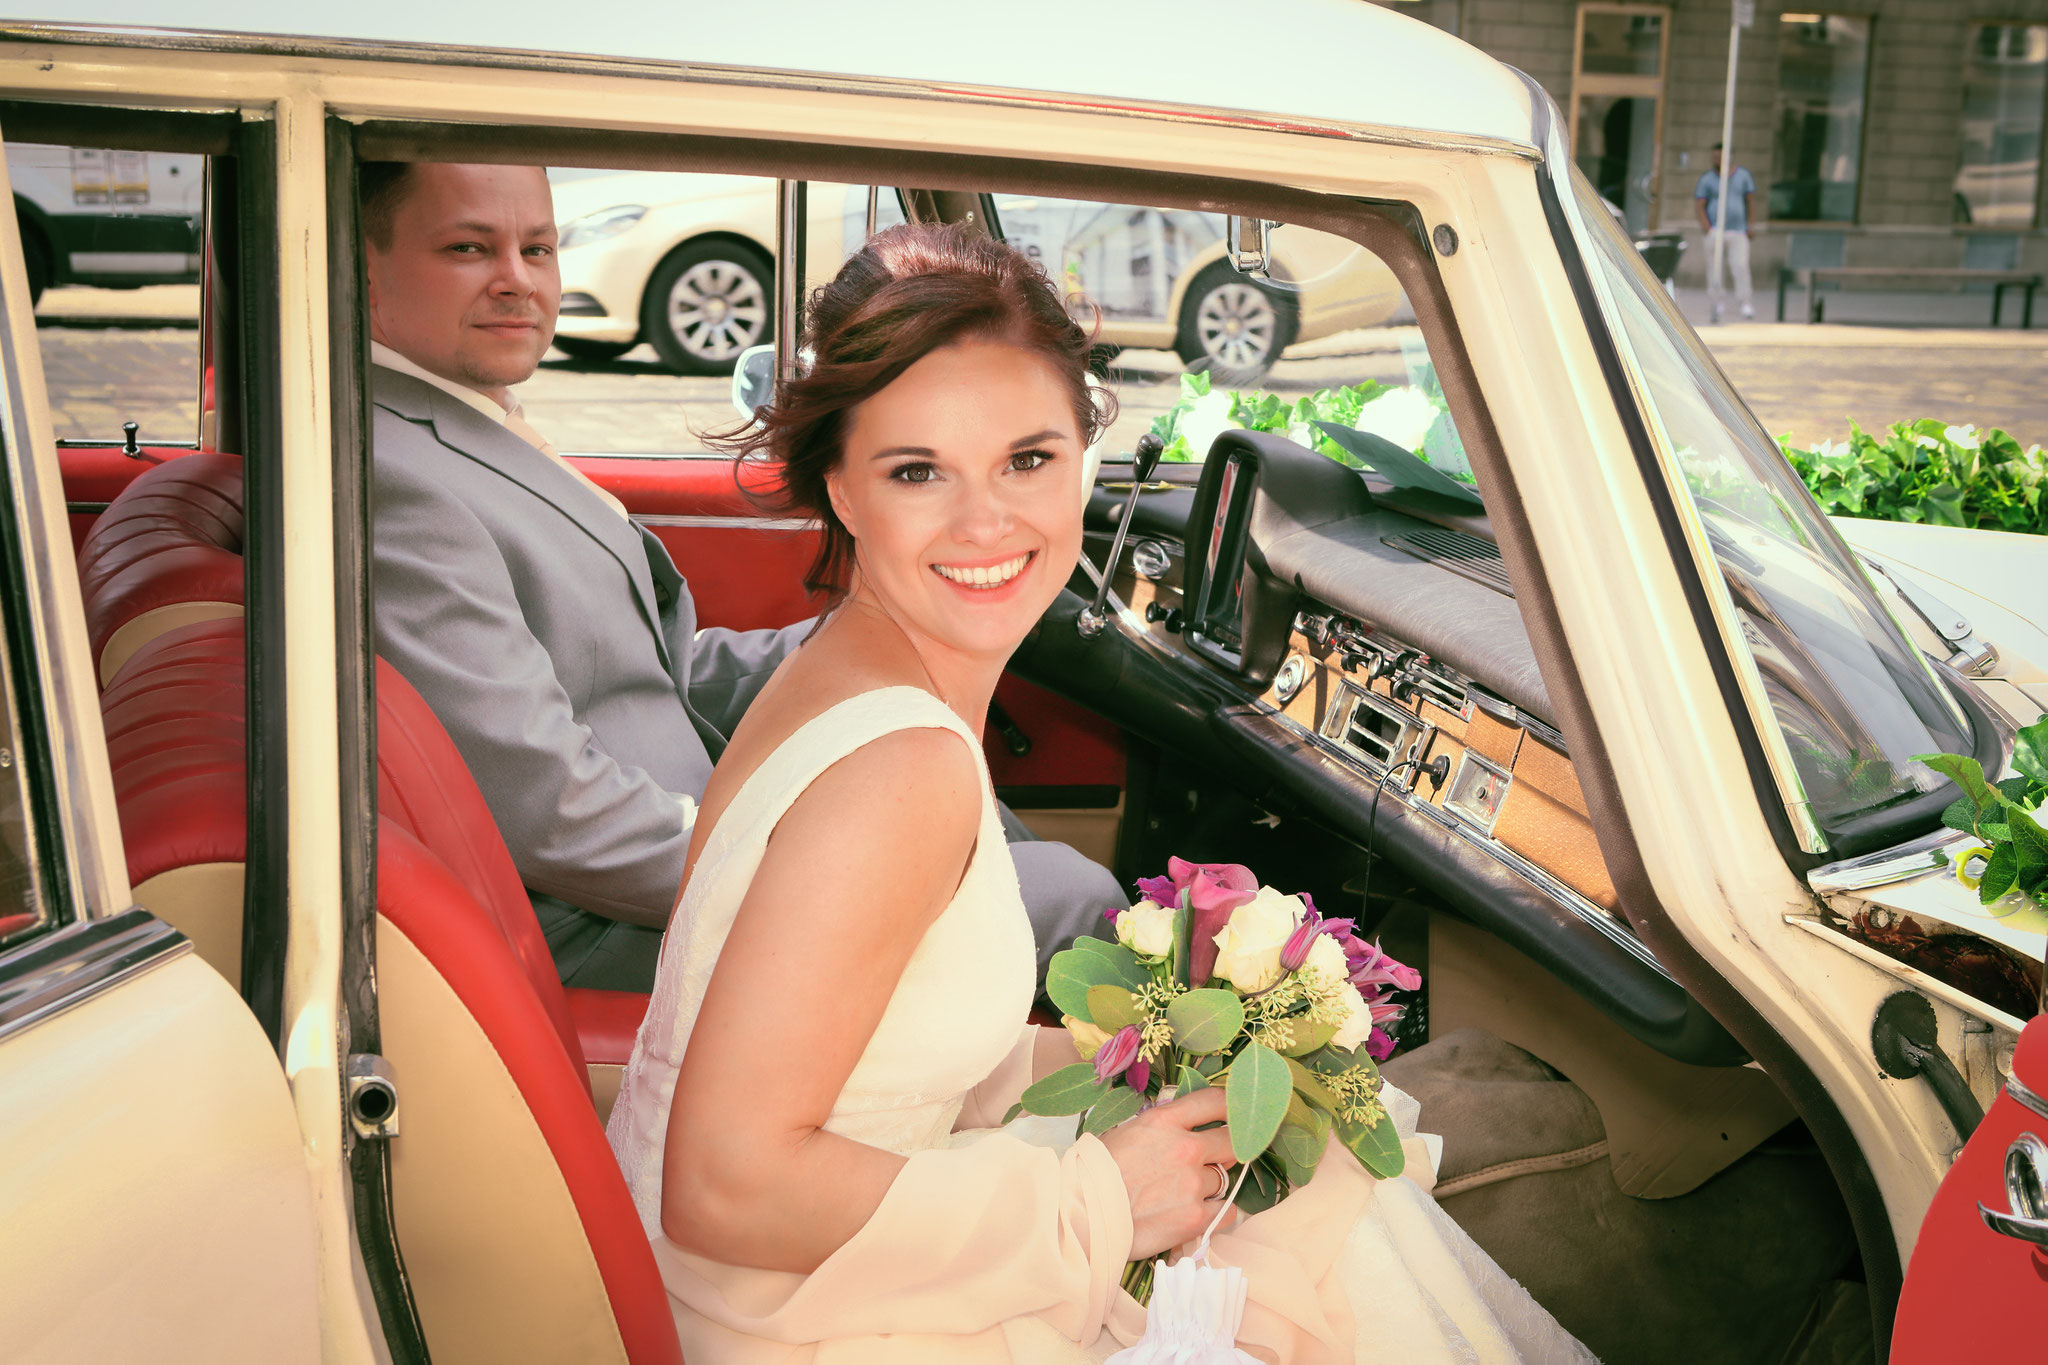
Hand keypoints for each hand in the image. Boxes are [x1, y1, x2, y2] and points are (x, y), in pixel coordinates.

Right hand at [1097, 1086, 1239, 1257]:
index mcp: (1164, 1122)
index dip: (1230, 1106)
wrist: (1082, 1216)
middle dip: (1226, 1149)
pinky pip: (1226, 1211)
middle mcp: (1185, 1148)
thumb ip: (1158, 1129)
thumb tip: (1180, 1127)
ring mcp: (1193, 1184)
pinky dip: (1217, 1212)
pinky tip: (1197, 1213)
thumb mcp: (1124, 1134)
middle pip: (1230, 1141)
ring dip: (1211, 1185)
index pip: (1213, 1102)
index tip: (1235, 1113)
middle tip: (1215, 1159)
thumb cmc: (1094, 1175)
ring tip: (1184, 1194)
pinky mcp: (1196, 1217)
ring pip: (1224, 1179)